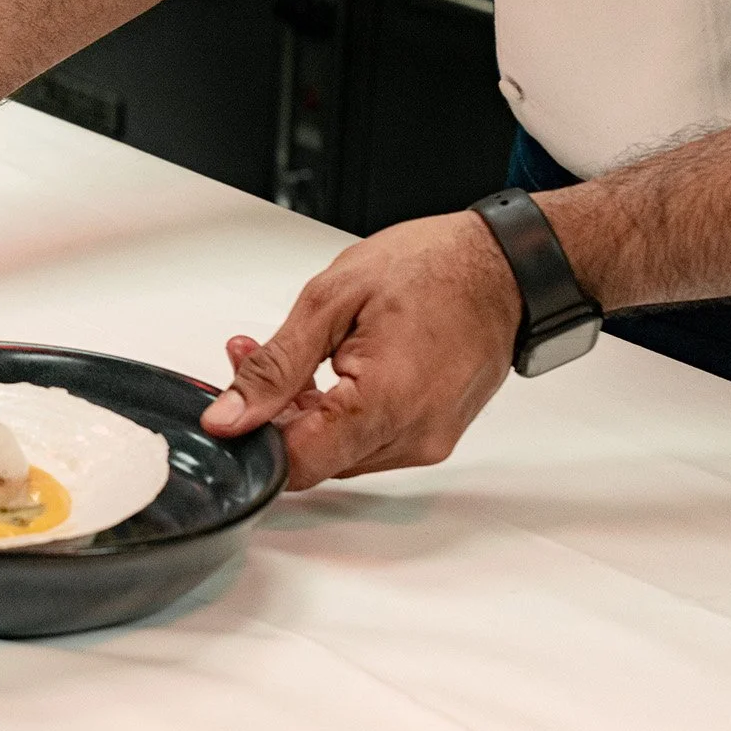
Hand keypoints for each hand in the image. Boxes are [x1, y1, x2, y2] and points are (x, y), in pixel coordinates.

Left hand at [200, 211, 520, 489]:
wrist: (501, 266)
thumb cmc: (430, 268)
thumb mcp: (330, 300)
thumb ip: (275, 367)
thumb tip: (229, 416)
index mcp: (387, 404)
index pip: (298, 464)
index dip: (253, 437)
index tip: (231, 405)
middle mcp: (414, 437)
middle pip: (315, 458)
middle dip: (273, 412)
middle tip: (250, 356)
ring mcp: (428, 441)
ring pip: (338, 451)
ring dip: (302, 409)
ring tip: (290, 351)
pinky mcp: (432, 435)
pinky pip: (368, 439)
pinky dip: (338, 411)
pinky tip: (327, 368)